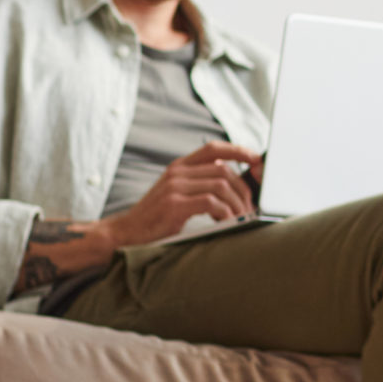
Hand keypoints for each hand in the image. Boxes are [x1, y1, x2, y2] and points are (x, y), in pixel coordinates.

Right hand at [104, 141, 262, 247]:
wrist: (125, 233)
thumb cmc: (156, 218)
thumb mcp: (177, 194)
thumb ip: (199, 185)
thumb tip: (233, 185)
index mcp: (179, 167)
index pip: (213, 149)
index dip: (238, 150)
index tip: (257, 159)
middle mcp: (177, 172)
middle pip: (224, 170)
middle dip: (243, 189)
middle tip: (251, 207)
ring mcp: (175, 187)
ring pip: (221, 186)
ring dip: (237, 204)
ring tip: (241, 218)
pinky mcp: (174, 204)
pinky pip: (211, 202)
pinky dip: (225, 213)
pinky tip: (226, 223)